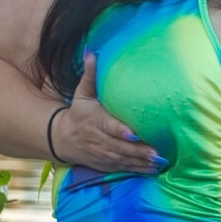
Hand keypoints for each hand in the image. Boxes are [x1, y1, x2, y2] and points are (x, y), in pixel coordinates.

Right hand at [52, 54, 165, 173]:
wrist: (62, 138)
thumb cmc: (78, 112)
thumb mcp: (81, 93)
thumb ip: (89, 75)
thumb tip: (92, 52)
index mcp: (94, 120)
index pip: (108, 126)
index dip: (120, 131)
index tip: (133, 135)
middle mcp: (97, 138)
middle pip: (119, 146)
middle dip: (137, 151)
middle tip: (156, 152)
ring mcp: (101, 153)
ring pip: (122, 159)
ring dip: (140, 162)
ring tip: (158, 162)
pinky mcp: (104, 164)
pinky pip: (121, 168)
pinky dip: (136, 170)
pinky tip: (152, 170)